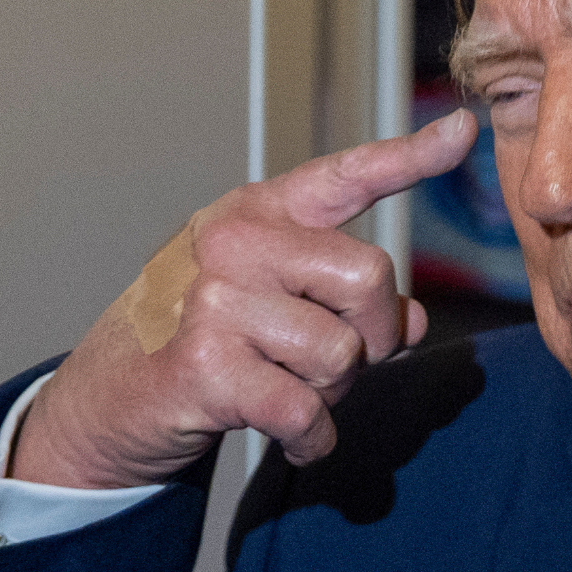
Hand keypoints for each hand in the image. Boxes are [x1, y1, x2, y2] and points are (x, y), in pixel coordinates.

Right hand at [10, 110, 479, 488]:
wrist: (110, 397)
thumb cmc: (201, 341)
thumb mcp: (270, 302)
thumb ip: (342, 300)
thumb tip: (414, 319)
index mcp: (256, 213)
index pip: (344, 176)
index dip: (409, 156)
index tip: (462, 132)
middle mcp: (234, 240)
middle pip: (369, 276)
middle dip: (372, 336)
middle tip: (332, 363)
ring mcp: (214, 299)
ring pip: (341, 353)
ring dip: (331, 394)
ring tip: (288, 392)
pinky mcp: (204, 363)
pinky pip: (305, 409)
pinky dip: (311, 438)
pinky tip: (290, 436)